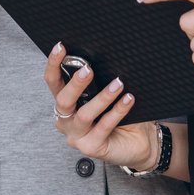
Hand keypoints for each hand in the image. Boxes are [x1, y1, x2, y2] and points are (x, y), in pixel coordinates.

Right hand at [45, 43, 156, 168]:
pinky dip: (117, 111)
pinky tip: (128, 99)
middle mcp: (66, 121)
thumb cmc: (121, 115)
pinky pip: (104, 126)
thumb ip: (98, 83)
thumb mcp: (105, 95)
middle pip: (63, 100)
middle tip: (88, 70)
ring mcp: (77, 136)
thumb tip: (103, 58)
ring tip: (118, 84)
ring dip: (102, 97)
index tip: (61, 47)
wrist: (140, 141)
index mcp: (66, 104)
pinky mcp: (91, 147)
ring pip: (85, 114)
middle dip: (75, 84)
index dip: (54, 64)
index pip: (53, 82)